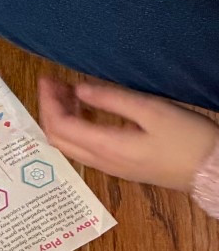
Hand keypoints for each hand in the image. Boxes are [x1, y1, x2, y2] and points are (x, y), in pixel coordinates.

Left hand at [37, 76, 218, 192]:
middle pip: (58, 139)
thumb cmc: (186, 138)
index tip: (48, 78)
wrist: (212, 172)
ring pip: (71, 145)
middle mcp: (102, 162)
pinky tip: (87, 110)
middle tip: (54, 83)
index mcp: (106, 147)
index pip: (60, 126)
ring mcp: (111, 167)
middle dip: (49, 109)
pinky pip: (86, 149)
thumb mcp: (151, 111)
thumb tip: (79, 89)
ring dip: (62, 119)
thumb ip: (112, 100)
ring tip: (67, 92)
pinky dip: (77, 128)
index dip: (48, 101)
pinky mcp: (121, 167)